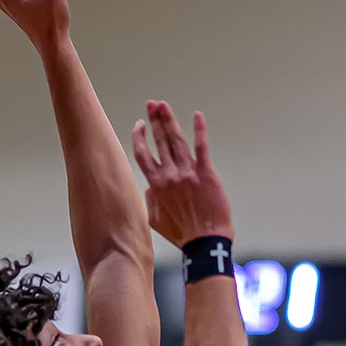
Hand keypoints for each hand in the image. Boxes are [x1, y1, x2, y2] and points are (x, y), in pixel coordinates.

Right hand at [131, 101, 233, 245]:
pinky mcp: (206, 173)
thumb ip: (150, 199)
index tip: (139, 125)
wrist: (205, 241)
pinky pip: (202, 147)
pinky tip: (197, 116)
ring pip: (176, 140)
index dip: (139, 137)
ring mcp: (188, 172)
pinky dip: (199, 130)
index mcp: (155, 184)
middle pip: (159, 141)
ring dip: (169, 121)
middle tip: (152, 104)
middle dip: (154, 120)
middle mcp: (170, 174)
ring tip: (164, 105)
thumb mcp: (154, 220)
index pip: (142, 154)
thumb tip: (149, 187)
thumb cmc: (181, 234)